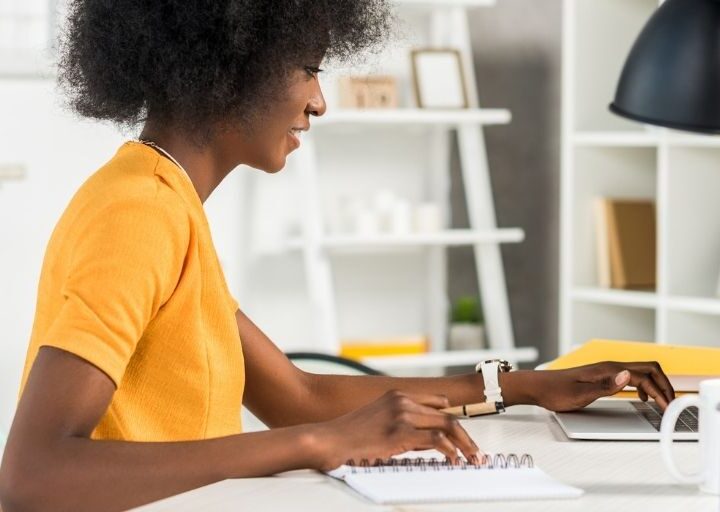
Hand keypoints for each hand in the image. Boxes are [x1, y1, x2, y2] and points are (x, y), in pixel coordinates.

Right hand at [312, 390, 479, 471]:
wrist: (330, 438)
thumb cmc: (350, 434)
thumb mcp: (379, 420)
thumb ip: (403, 424)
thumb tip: (427, 440)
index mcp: (397, 395)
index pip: (438, 402)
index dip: (454, 419)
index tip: (464, 434)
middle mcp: (403, 400)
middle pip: (447, 415)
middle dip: (466, 435)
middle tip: (476, 452)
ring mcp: (403, 414)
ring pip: (448, 425)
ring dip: (464, 444)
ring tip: (472, 458)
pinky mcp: (401, 432)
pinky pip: (436, 440)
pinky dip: (450, 450)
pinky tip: (453, 460)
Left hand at [528, 361, 675, 411]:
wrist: (538, 387)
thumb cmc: (555, 392)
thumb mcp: (580, 394)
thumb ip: (606, 387)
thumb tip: (628, 377)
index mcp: (607, 369)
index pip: (644, 376)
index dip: (659, 391)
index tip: (666, 407)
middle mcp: (609, 366)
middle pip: (648, 369)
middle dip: (664, 384)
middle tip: (671, 403)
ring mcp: (606, 369)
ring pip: (641, 371)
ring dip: (655, 384)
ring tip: (661, 402)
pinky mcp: (602, 375)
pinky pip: (631, 376)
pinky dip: (644, 385)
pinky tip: (642, 396)